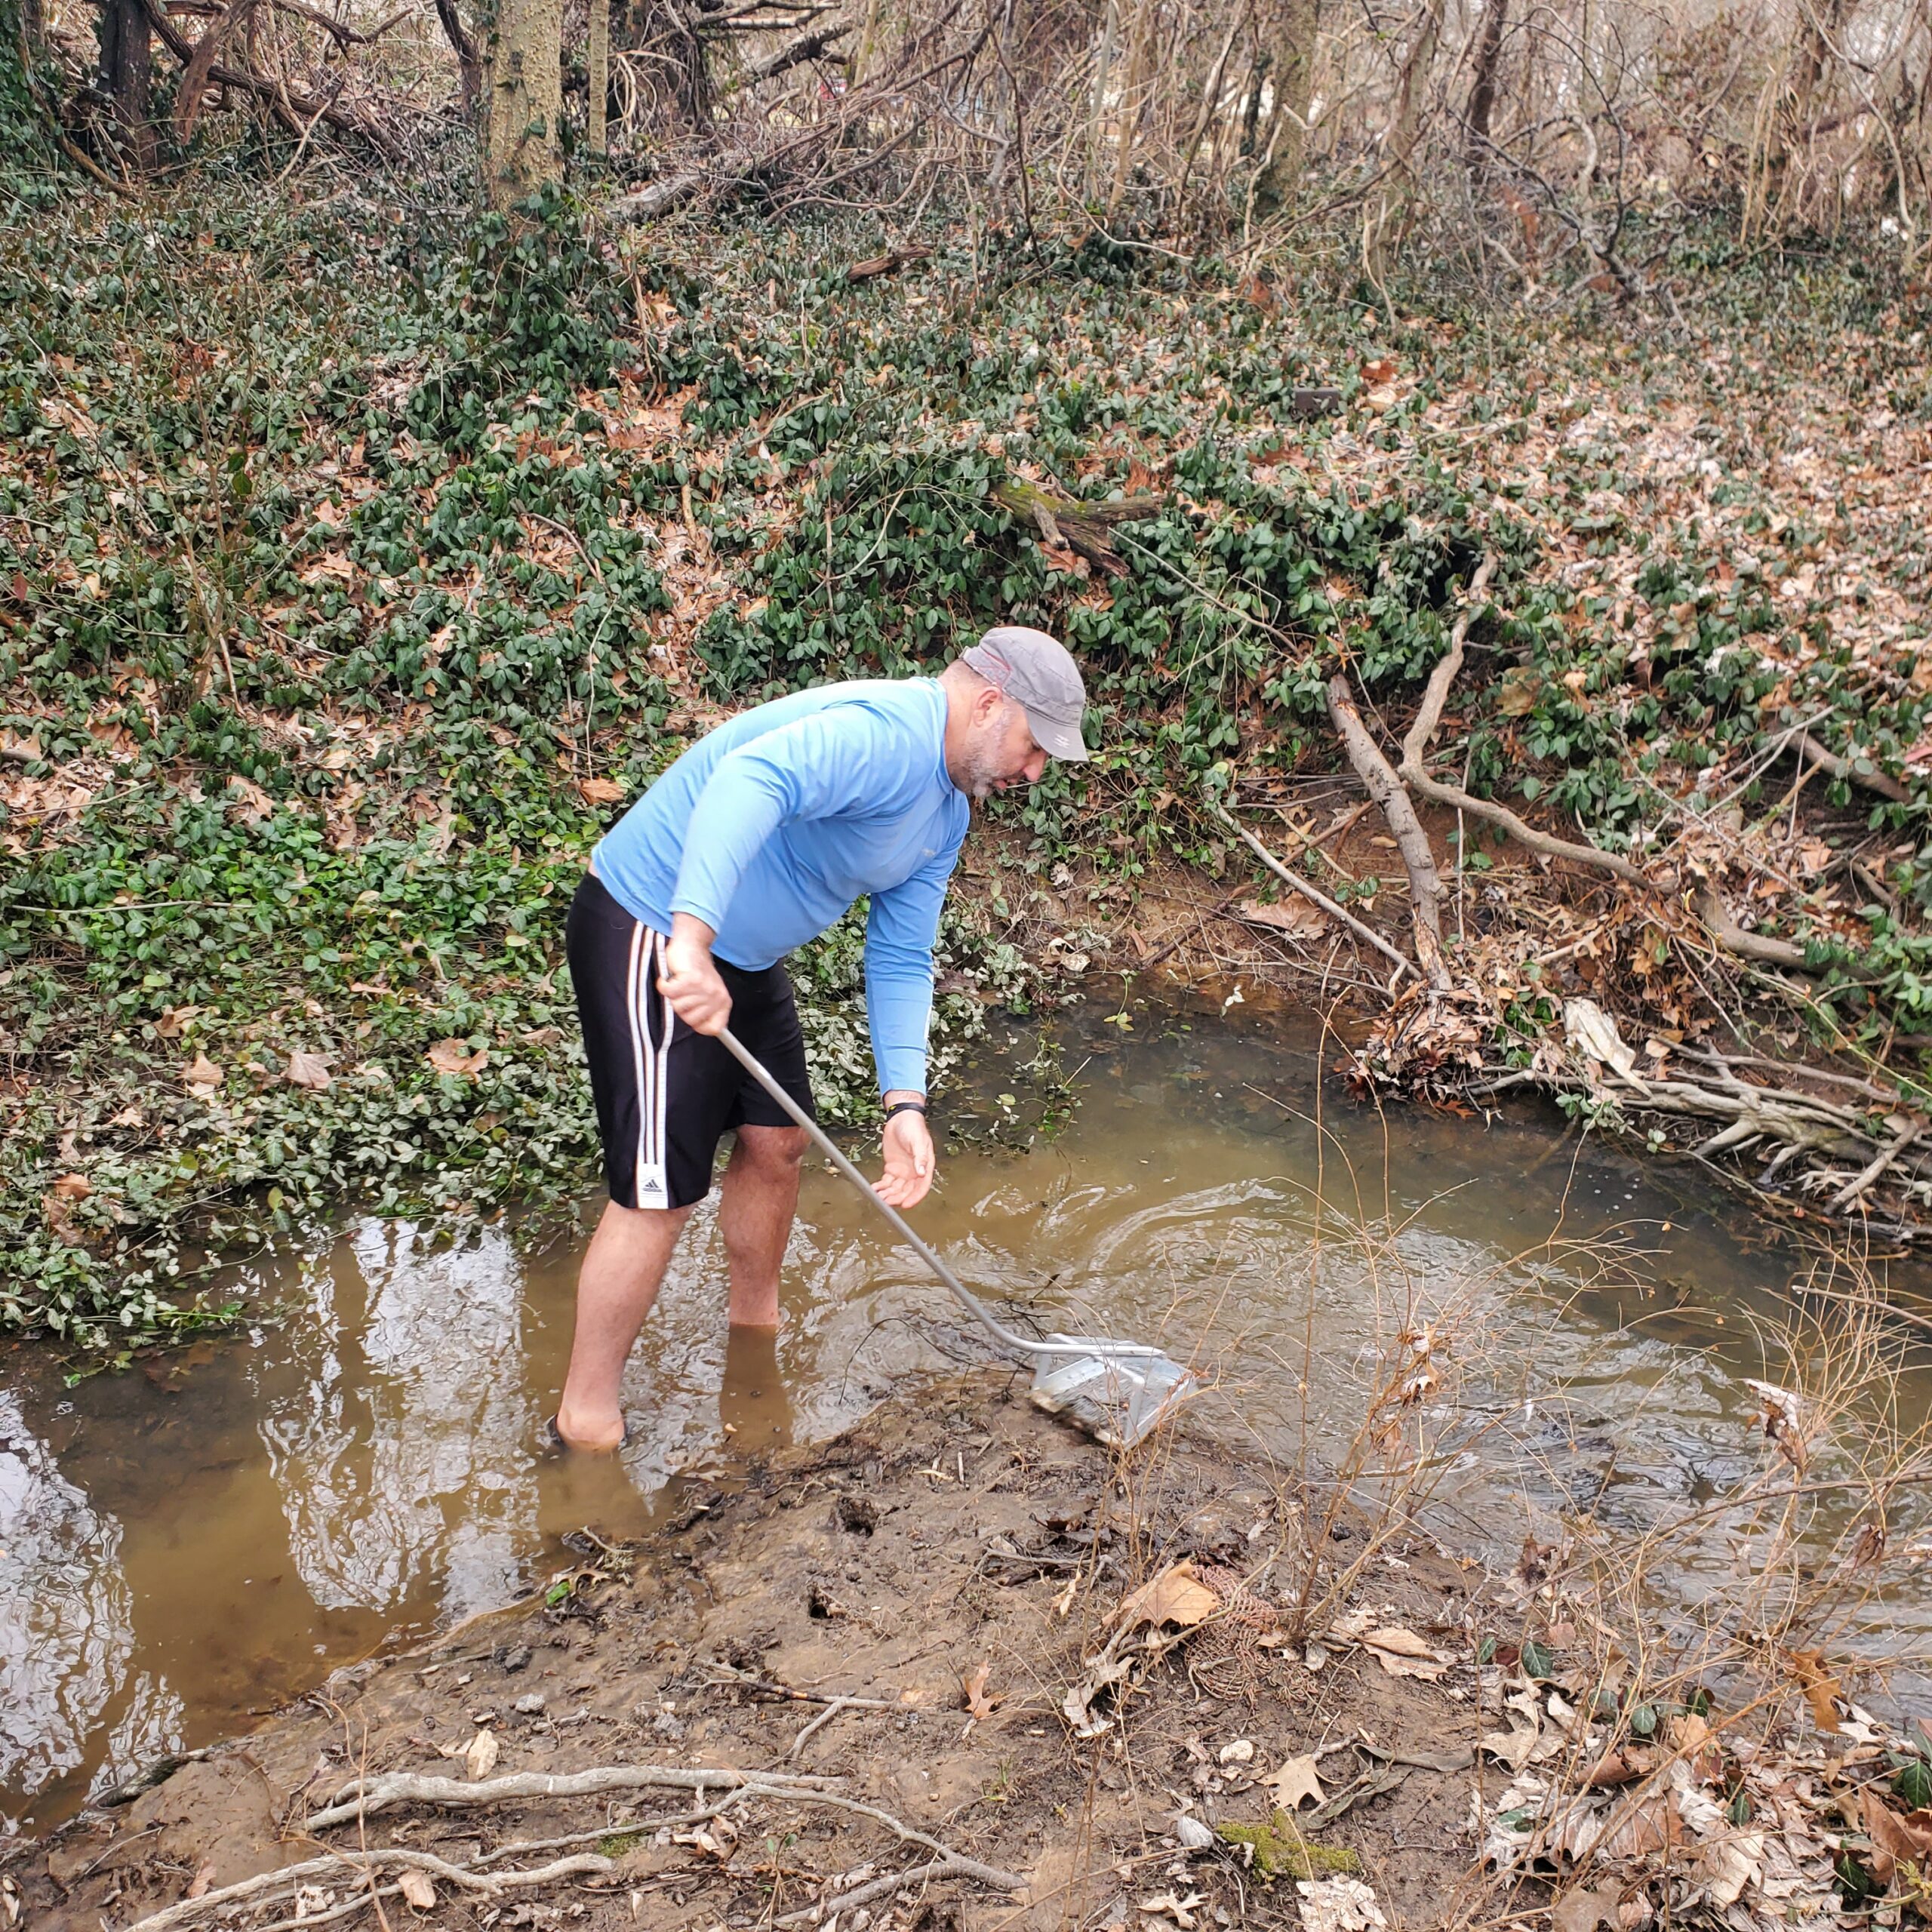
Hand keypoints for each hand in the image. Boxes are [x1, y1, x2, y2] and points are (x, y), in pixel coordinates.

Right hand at [658, 915, 730, 1034]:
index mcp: (723, 1002)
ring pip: (678, 1007)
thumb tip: (711, 1033)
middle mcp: (716, 996)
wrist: (691, 945)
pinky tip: (670, 978)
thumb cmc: (697, 971)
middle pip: (690, 1020)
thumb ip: (708, 1012)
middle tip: (685, 991)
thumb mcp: (708, 993)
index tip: (692, 1013)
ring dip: (674, 995)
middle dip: (682, 1007)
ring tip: (680, 982)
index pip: (714, 1028)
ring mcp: (704, 988)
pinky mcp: (690, 979)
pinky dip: (664, 985)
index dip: (699, 1024)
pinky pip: (669, 993)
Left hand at [876, 1106, 934, 1208]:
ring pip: (896, 1188)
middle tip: (887, 1202)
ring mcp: (903, 1171)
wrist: (900, 1118)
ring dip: (888, 1194)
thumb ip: (920, 1157)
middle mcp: (914, 1171)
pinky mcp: (892, 1168)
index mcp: (925, 1166)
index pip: (922, 1186)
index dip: (915, 1197)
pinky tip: (875, 1189)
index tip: (906, 1204)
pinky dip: (881, 1186)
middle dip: (898, 1198)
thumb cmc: (913, 1127)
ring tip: (879, 1197)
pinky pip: (887, 1181)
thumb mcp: (918, 1141)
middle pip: (907, 1190)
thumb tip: (921, 1172)